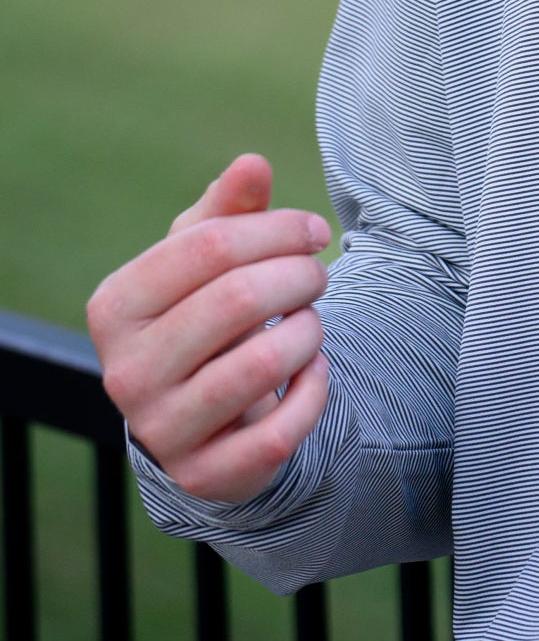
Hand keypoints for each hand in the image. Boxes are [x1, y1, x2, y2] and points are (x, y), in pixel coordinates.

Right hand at [88, 154, 332, 504]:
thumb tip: (252, 164)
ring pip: (262, 363)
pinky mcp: (204, 476)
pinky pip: (280, 430)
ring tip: (311, 322)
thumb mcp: (206, 257)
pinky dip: (314, 391)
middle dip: (300, 275)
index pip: (209, 245)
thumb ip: (229, 210)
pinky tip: (313, 371)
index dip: (278, 229)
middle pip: (238, 299)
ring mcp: (160, 430)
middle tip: (319, 274)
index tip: (314, 231)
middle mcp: (125, 371)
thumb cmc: (203, 314)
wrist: (197, 417)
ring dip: (309, 331)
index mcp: (116, 305)